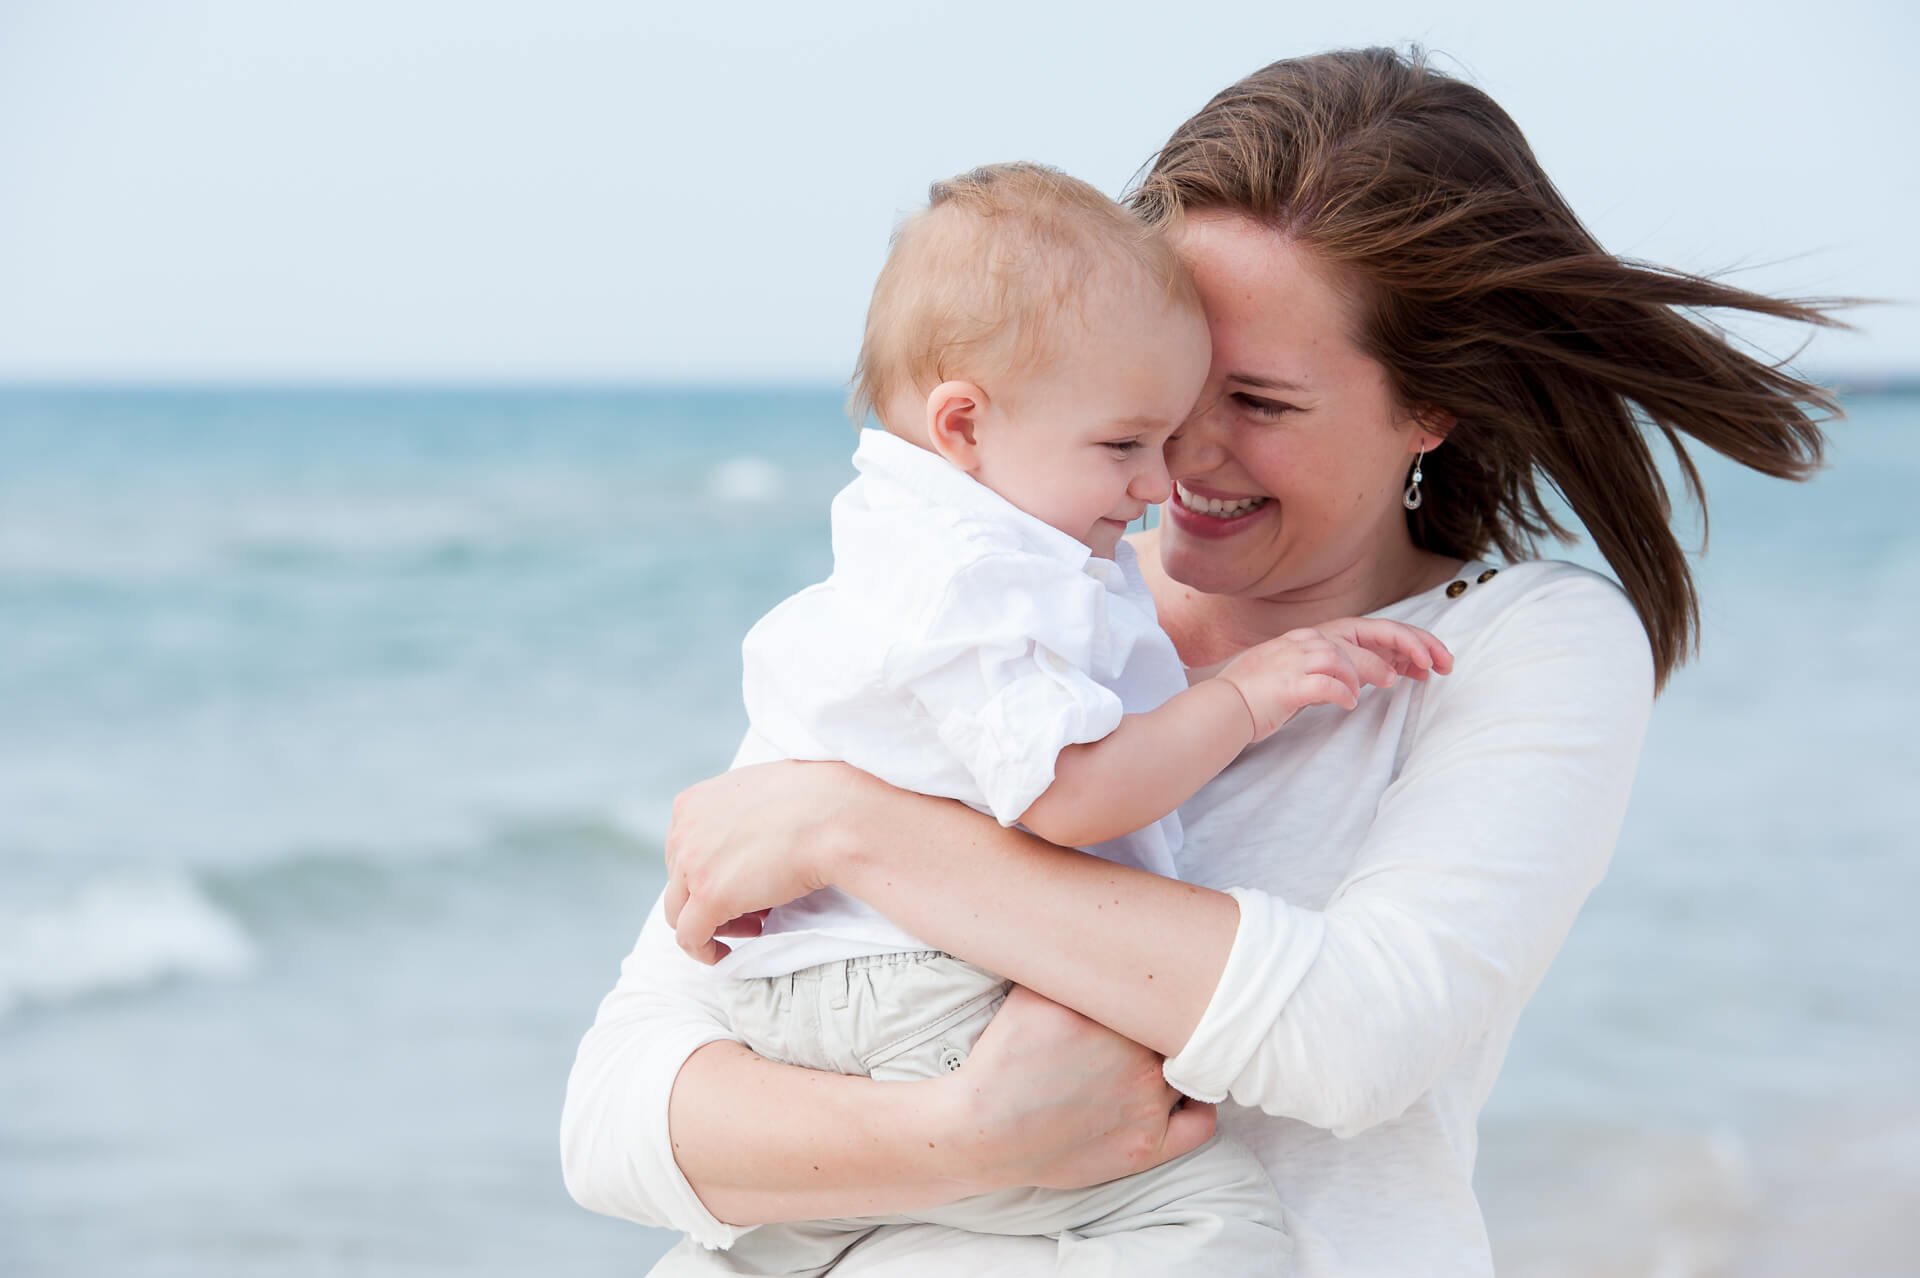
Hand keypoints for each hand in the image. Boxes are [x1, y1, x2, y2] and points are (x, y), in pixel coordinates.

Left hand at [662, 760, 872, 963]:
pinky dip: (703, 951)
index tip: (741, 882)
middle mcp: (682, 831)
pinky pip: (689, 937)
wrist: (834, 817)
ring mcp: (692, 865)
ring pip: (679, 912)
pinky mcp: (709, 897)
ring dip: (712, 923)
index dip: (711, 872)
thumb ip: (736, 818)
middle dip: (712, 898)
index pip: (684, 851)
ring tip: (752, 925)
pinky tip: (724, 955)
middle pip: (680, 882)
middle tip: (753, 908)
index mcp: (691, 804)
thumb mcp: (758, 795)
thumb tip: (743, 847)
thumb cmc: (813, 803)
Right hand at [941, 986, 1215, 1193]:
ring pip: (1190, 1069)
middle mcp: (1140, 1059)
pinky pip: (1201, 1124)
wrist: (985, 1130)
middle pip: (1178, 1030)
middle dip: (1167, 1023)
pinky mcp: (1148, 1146)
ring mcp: (1148, 1105)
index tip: (1146, 991)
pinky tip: (1181, 1095)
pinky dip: (1197, 1107)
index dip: (1157, 990)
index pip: (1163, 993)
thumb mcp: (1030, 993)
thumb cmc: (1004, 1060)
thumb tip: (1097, 934)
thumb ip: (1070, 965)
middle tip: (1152, 1022)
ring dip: (1178, 1060)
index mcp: (1116, 1018)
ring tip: (1158, 1055)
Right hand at [1217, 617, 1451, 740]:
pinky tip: (1350, 704)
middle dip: (1409, 647)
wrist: (1221, 707)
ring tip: (1392, 683)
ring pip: (1346, 656)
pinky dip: (1342, 692)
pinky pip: (1324, 684)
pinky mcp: (1288, 684)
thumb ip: (1338, 666)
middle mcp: (1308, 641)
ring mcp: (1296, 660)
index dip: (1408, 641)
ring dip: (1372, 669)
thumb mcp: (1303, 670)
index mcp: (1315, 636)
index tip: (1434, 660)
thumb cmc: (1262, 694)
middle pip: (1368, 634)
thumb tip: (1382, 670)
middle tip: (1437, 667)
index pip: (1370, 630)